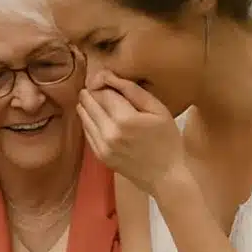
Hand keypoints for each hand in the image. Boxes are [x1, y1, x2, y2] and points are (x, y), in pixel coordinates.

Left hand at [76, 71, 184, 193]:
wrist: (165, 176)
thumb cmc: (167, 140)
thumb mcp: (158, 109)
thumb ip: (132, 90)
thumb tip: (108, 76)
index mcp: (124, 119)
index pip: (102, 92)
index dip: (103, 82)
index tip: (108, 80)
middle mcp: (108, 132)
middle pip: (89, 103)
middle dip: (92, 92)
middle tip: (102, 88)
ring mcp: (101, 146)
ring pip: (84, 116)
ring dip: (88, 105)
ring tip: (99, 100)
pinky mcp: (99, 155)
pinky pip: (87, 131)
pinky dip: (90, 121)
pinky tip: (100, 117)